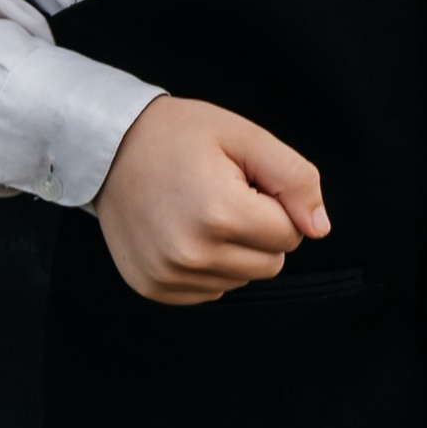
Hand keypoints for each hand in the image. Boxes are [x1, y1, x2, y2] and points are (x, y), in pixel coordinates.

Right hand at [94, 96, 329, 303]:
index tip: (244, 182)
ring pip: (242, 279)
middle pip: (271, 264)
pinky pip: (210, 291)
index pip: (291, 235)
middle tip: (223, 194)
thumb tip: (319, 227)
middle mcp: (192, 254)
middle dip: (259, 231)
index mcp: (219, 214)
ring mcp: (169, 276)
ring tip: (199, 210)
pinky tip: (184, 231)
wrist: (107, 148)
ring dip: (233, 250)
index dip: (276, 204)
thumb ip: (295, 178)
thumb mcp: (244, 136)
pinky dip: (207, 266)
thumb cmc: (177, 136)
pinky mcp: (154, 288)